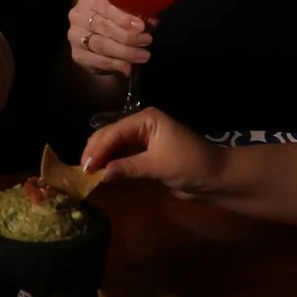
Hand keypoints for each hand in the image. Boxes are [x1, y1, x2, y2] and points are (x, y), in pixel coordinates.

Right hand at [66, 0, 153, 77]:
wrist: (99, 28)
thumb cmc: (116, 14)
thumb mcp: (127, 8)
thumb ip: (138, 12)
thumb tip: (151, 22)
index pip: (106, 6)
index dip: (124, 17)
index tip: (141, 26)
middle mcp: (78, 15)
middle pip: (104, 27)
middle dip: (128, 36)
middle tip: (147, 41)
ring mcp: (75, 36)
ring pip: (101, 45)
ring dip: (125, 52)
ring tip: (142, 55)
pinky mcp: (77, 54)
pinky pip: (97, 61)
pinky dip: (115, 64)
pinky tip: (128, 67)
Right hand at [81, 108, 225, 197]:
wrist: (215, 177)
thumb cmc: (190, 164)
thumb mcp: (158, 166)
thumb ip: (128, 168)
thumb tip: (101, 175)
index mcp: (146, 119)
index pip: (114, 131)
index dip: (98, 149)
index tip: (85, 167)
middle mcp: (141, 125)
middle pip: (109, 136)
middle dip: (95, 152)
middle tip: (82, 172)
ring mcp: (142, 140)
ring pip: (113, 146)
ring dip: (101, 159)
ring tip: (87, 174)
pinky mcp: (144, 154)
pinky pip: (121, 156)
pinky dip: (110, 165)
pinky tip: (101, 175)